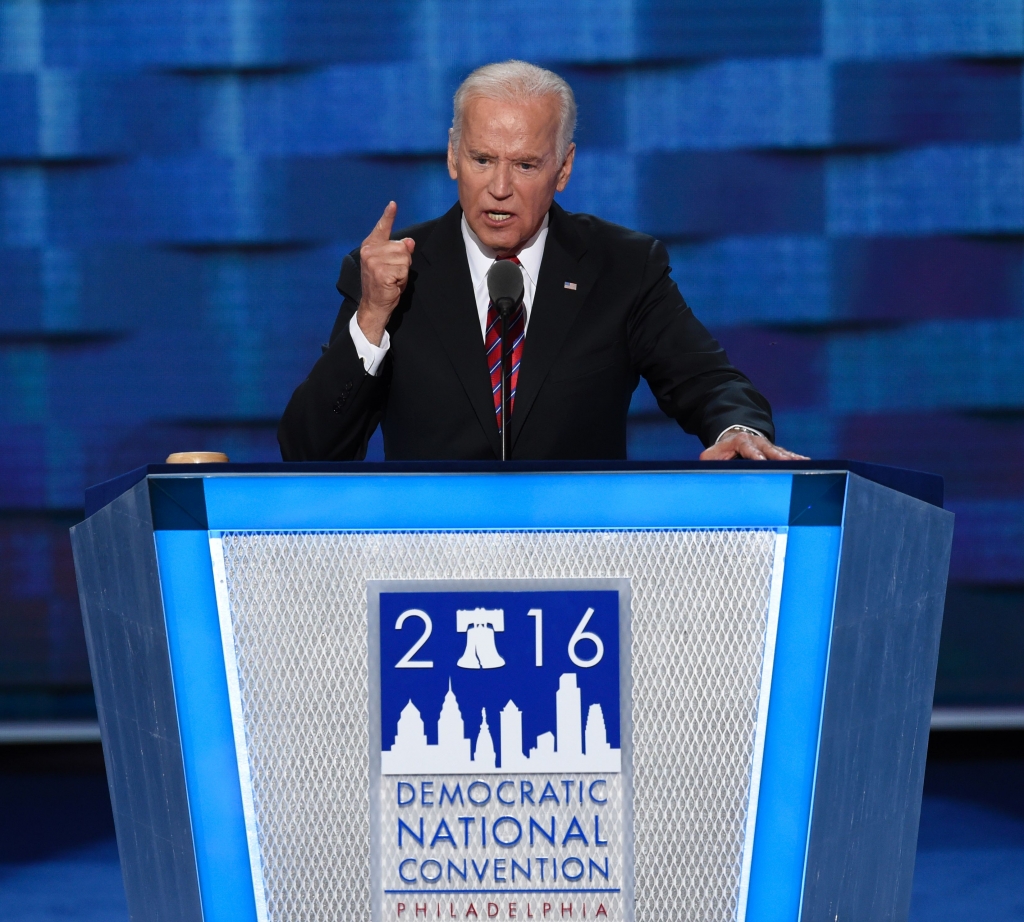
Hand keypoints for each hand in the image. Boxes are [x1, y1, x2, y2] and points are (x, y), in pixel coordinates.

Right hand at [356, 201, 415, 345]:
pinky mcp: (380, 272)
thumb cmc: (383, 284)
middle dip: (403, 262)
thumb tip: (409, 242)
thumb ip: (399, 251)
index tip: (393, 204)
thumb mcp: (392, 264)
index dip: (388, 216)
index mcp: (370, 246)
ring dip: (403, 272)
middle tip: (393, 274)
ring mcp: (373, 261)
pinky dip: (402, 280)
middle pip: (402, 247)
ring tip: (392, 280)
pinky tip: (392, 285)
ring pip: (404, 258)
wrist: (374, 305)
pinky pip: (403, 270)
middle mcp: (369, 250)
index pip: (382, 228)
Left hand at [700, 429, 809, 460]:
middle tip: (787, 463)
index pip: (748, 449)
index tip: (761, 460)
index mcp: (740, 442)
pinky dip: (796, 458)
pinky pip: (787, 454)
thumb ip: (710, 461)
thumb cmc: (722, 451)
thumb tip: (708, 471)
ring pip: (780, 452)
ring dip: (791, 458)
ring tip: (803, 463)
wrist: (734, 437)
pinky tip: (806, 463)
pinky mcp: (775, 451)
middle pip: (769, 450)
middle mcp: (757, 442)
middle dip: (778, 456)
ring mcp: (767, 446)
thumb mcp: (711, 455)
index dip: (755, 455)